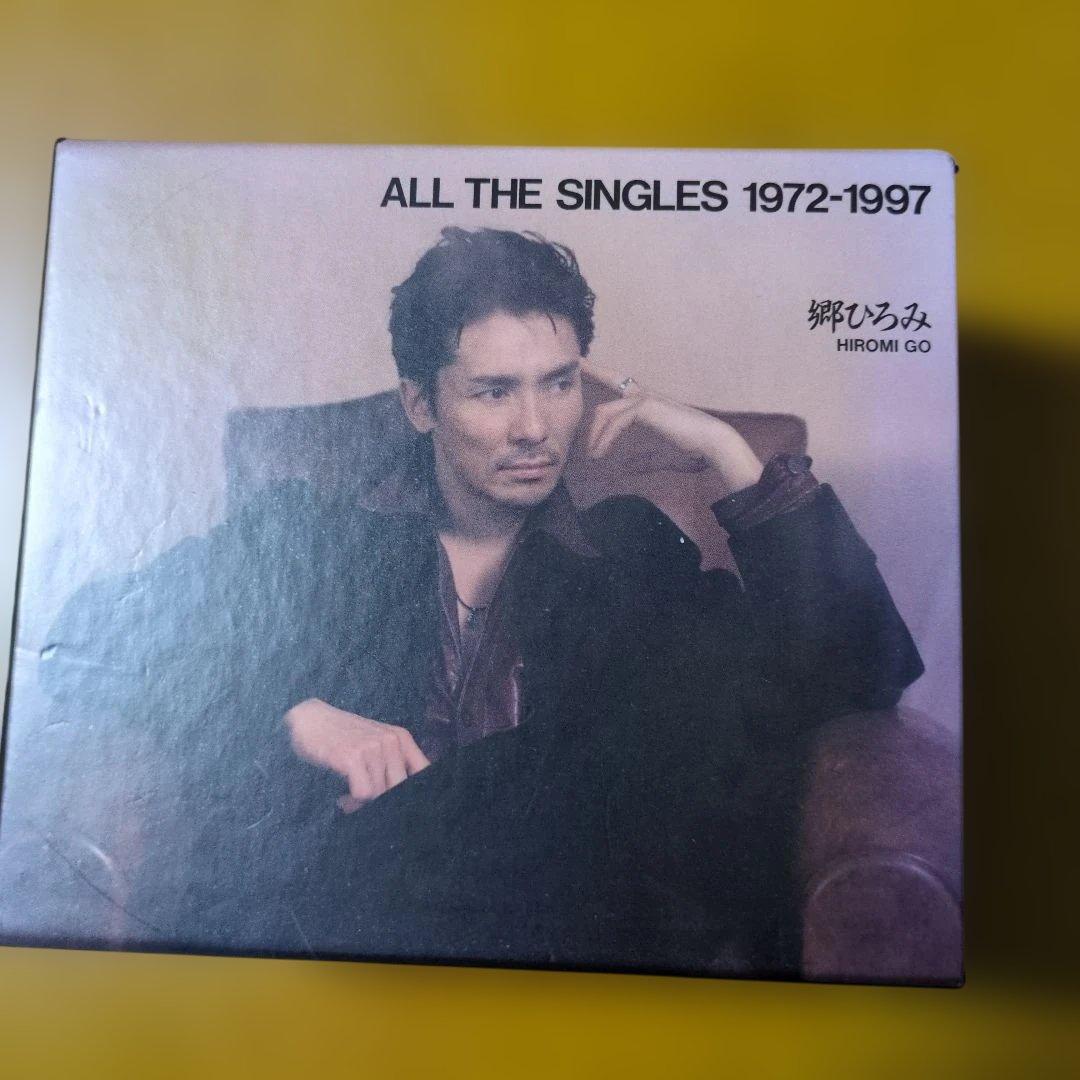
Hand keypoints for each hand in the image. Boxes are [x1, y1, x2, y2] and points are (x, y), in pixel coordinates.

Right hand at [284, 698, 429, 811]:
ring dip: (363, 803)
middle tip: (363, 803)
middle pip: (399, 788)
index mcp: (401, 739)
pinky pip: (363, 794)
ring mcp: (373, 747)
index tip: (409, 809)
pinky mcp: (353, 756)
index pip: (424, 772)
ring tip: (349, 799)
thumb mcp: (376, 744)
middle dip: (382, 800)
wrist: (310, 720)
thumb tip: (407, 800)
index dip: (418, 793)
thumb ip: (394, 766)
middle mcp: (391, 741)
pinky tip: (342, 797)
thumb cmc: (343, 738)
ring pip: (380, 793)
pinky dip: (352, 802)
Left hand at [581, 363, 763, 493]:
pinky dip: (605, 440)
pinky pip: (616, 423)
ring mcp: (646, 399)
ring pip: (606, 411)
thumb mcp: (661, 454)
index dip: (603, 371)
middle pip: (612, 381)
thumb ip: (642, 459)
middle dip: (593, 371)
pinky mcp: (646, 408)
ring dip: (595, 435)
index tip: (586, 364)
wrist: (713, 442)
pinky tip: (600, 454)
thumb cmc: (694, 449)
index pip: (621, 382)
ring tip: (592, 455)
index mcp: (650, 402)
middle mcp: (646, 395)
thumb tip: (626, 467)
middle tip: (576, 363)